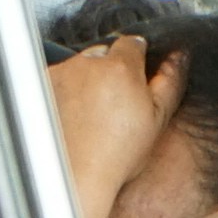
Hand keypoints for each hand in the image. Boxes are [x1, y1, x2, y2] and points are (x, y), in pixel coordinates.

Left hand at [48, 37, 185, 217]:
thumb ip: (170, 81)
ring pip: (77, 66)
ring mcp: (59, 73)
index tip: (136, 76)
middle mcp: (86, 64)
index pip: (132, 42)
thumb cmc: (118, 154)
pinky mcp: (39, 85)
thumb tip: (178, 55)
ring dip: (84, 80)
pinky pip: (56, 79)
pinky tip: (72, 116)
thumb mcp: (158, 118)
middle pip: (103, 53)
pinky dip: (63, 91)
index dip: (137, 59)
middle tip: (113, 103)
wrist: (76, 175)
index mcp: (120, 67)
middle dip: (109, 70)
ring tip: (91, 114)